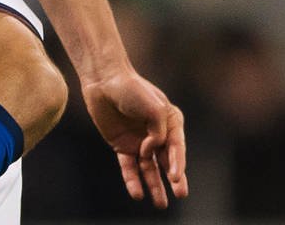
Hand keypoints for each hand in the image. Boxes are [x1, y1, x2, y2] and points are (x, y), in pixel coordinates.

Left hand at [82, 68, 187, 207]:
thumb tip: (150, 150)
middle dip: (175, 179)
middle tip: (181, 194)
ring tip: (160, 205)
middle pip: (167, 160)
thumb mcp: (154, 107)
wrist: (103, 80)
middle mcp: (156, 133)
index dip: (178, 163)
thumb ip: (158, 132)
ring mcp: (139, 140)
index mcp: (170, 121)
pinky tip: (137, 193)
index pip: (176, 146)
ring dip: (155, 186)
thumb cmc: (131, 88)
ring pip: (149, 168)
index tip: (175, 177)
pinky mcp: (122, 145)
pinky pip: (129, 167)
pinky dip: (133, 180)